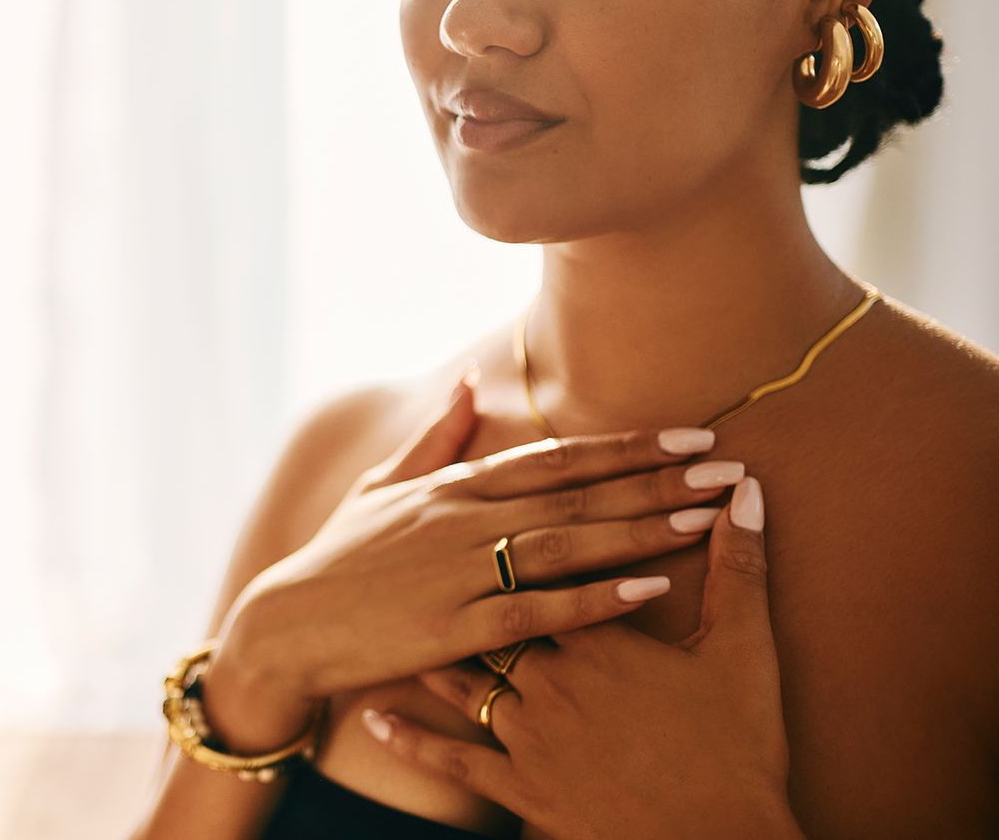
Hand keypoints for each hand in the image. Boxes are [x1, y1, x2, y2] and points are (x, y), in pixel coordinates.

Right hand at [218, 361, 743, 705]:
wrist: (288, 622)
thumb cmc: (340, 557)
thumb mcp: (381, 488)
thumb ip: (431, 440)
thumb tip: (465, 389)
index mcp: (457, 486)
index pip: (558, 457)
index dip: (627, 446)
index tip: (688, 435)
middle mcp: (467, 517)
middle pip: (579, 492)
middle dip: (656, 479)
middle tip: (725, 466)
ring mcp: (462, 569)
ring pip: (570, 542)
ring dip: (642, 527)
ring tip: (706, 518)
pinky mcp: (455, 624)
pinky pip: (540, 609)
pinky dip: (597, 599)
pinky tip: (649, 589)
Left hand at [358, 476, 805, 839]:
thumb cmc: (739, 749)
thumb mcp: (746, 651)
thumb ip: (740, 567)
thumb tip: (745, 492)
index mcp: (599, 638)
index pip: (559, 565)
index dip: (547, 533)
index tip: (517, 505)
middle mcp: (551, 679)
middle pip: (500, 613)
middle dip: (477, 583)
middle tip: (437, 552)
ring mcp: (529, 735)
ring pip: (465, 675)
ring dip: (434, 646)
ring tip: (400, 619)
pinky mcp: (520, 789)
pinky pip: (452, 760)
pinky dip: (411, 739)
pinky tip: (376, 718)